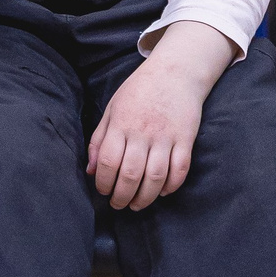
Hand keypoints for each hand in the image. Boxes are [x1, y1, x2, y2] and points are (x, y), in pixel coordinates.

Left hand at [88, 22, 233, 210]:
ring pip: (155, 176)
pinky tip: (163, 191)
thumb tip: (90, 170)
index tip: (103, 191)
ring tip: (137, 205)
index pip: (107, 161)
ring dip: (145, 197)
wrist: (176, 71)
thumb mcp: (112, 109)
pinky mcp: (185, 139)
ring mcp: (166, 136)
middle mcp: (142, 132)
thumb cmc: (140, 91)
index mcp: (121, 124)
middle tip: (119, 204)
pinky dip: (172, 185)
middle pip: (130, 174)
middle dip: (122, 196)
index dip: (103, 182)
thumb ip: (99, 139)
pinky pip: (180, 169)